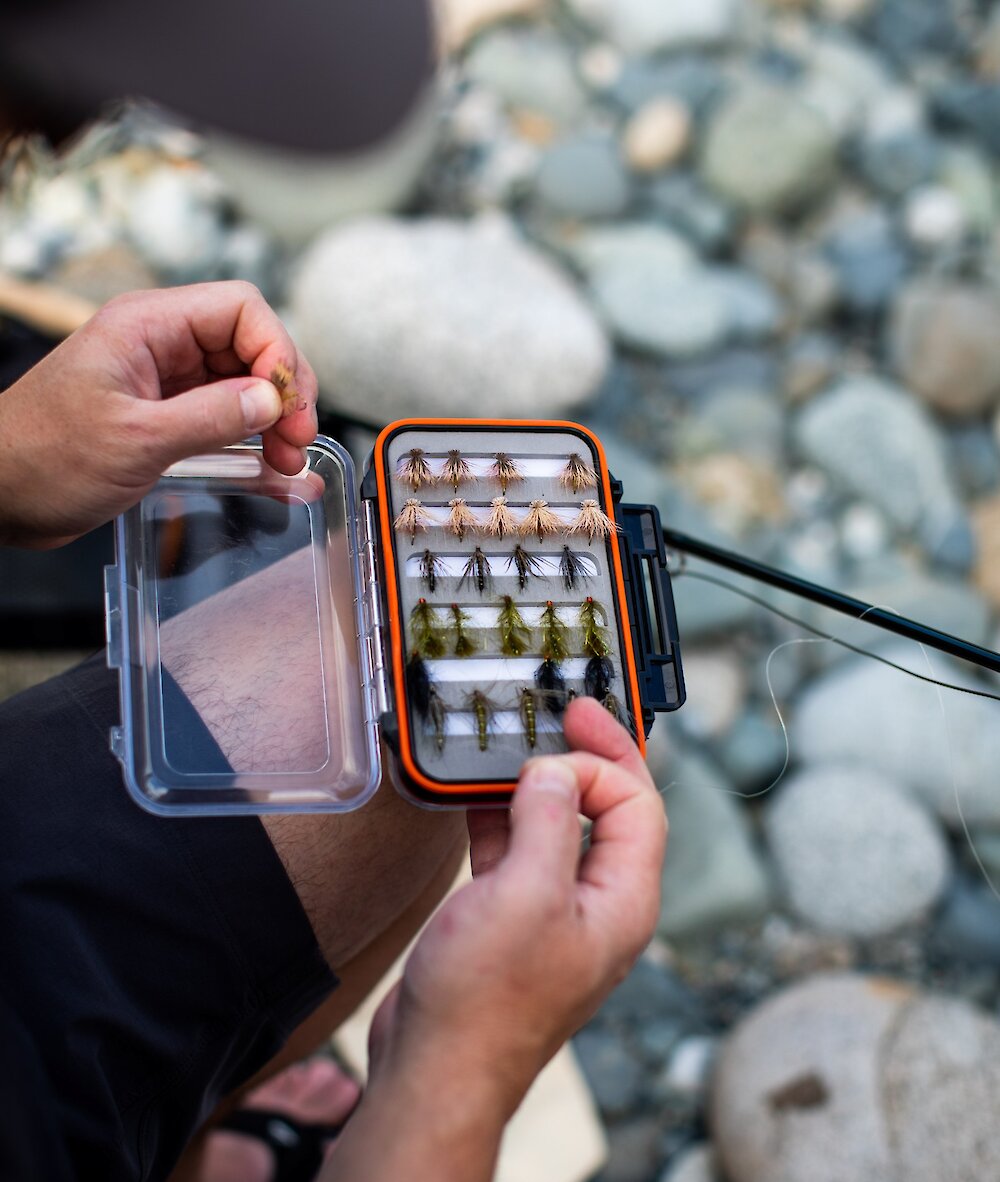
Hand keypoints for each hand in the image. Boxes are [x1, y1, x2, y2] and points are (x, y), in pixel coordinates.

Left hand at [0, 282, 317, 547]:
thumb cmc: (42, 457)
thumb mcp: (136, 439)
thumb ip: (211, 417)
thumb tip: (271, 401)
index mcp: (147, 325)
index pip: (241, 309)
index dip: (277, 352)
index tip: (288, 405)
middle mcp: (161, 345)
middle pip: (251, 345)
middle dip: (283, 390)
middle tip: (296, 440)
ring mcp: (165, 382)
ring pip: (244, 384)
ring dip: (274, 419)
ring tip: (287, 461)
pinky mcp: (166, 417)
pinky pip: (224, 417)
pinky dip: (253, 440)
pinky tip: (272, 469)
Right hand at [373, 696, 665, 1113]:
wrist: (435, 1072)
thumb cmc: (486, 1000)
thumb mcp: (527, 893)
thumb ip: (550, 820)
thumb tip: (555, 771)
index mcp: (623, 900)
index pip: (639, 805)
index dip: (605, 760)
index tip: (565, 728)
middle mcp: (598, 905)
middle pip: (608, 812)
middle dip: (586, 760)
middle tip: (561, 713)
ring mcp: (554, 914)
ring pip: (559, 829)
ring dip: (538, 786)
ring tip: (513, 746)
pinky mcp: (511, 922)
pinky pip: (517, 853)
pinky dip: (501, 818)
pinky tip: (476, 794)